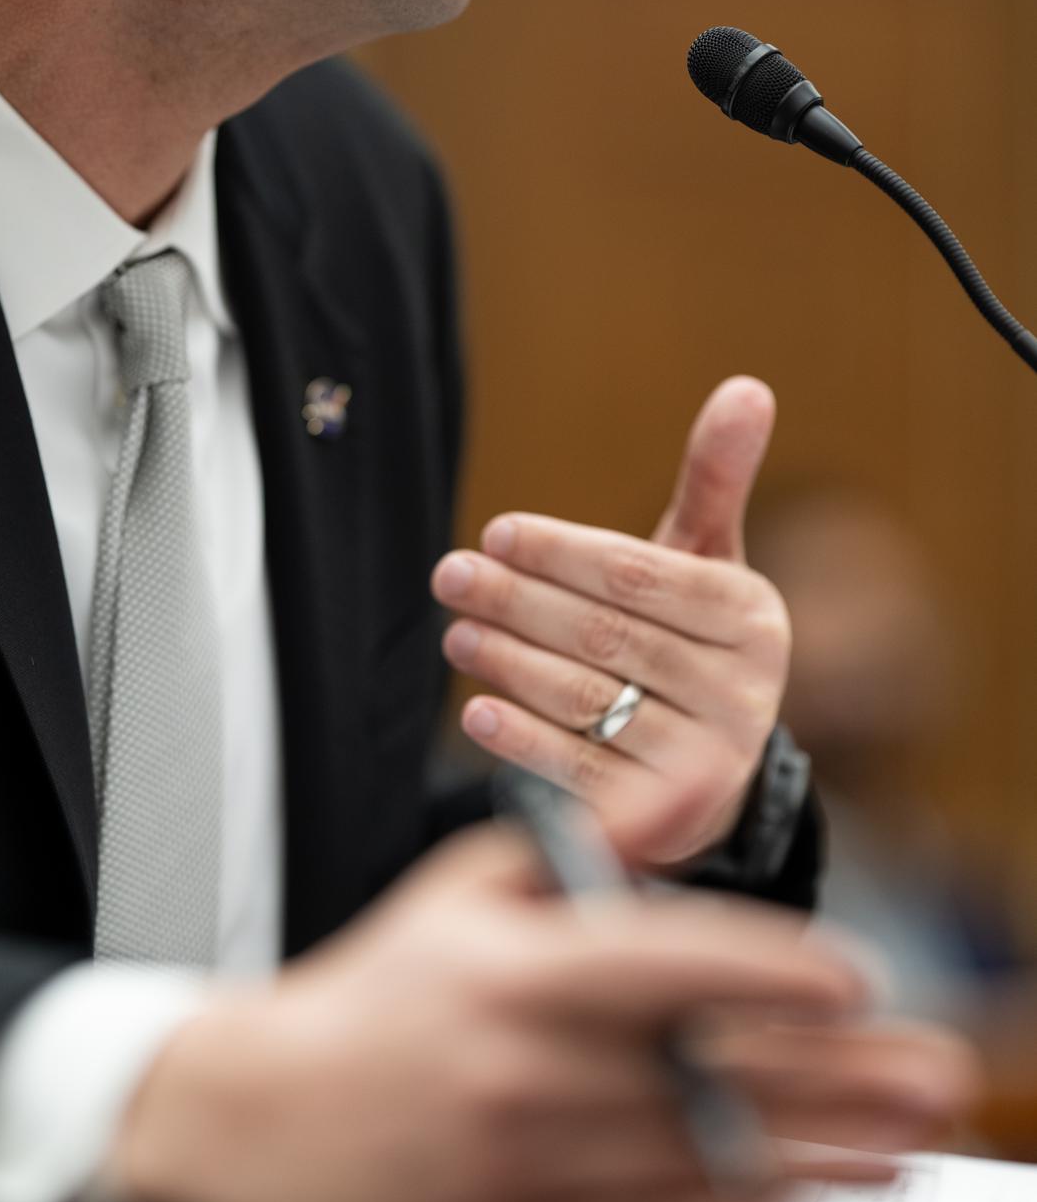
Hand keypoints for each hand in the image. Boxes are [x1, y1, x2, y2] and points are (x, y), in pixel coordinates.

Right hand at [109, 827, 972, 1201]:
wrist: (269, 1115)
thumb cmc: (378, 989)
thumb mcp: (465, 885)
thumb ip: (582, 842)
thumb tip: (683, 793)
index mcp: (513, 973)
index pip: (663, 965)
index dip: (767, 973)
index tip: (851, 981)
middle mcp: (527, 1072)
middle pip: (710, 1077)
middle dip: (835, 1081)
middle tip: (929, 1078)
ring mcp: (528, 1167)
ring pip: (700, 1169)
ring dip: (815, 1165)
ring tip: (900, 1158)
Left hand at [431, 377, 789, 865]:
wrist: (713, 779)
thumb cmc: (694, 647)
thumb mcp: (708, 567)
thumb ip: (714, 484)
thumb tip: (748, 385)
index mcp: (751, 617)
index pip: (639, 574)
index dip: (561, 551)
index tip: (495, 532)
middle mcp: (742, 691)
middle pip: (606, 635)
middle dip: (518, 600)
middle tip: (450, 575)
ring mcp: (706, 759)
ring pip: (589, 699)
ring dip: (509, 662)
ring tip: (454, 632)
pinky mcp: (666, 816)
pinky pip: (585, 770)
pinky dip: (526, 740)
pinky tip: (477, 711)